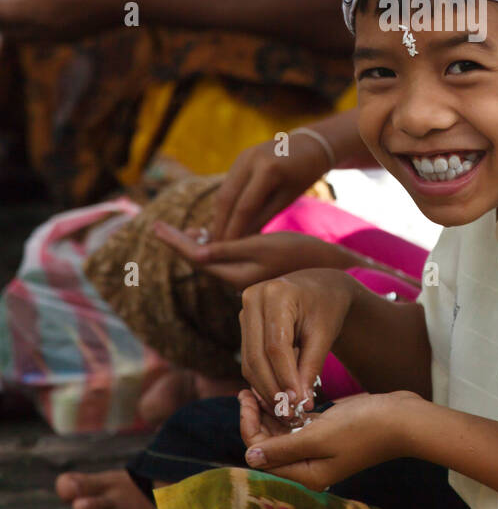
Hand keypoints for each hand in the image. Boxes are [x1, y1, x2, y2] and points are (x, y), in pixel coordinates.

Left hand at [0, 0, 130, 39]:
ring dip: (9, 21)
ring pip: (18, 35)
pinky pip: (35, 38)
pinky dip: (24, 27)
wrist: (132, 0)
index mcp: (36, 12)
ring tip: (12, 2)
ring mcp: (56, 38)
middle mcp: (42, 31)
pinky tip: (33, 11)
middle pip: (5, 27)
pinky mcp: (68, 38)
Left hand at [152, 224, 357, 289]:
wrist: (330, 271)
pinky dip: (214, 246)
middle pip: (200, 260)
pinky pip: (225, 260)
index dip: (175, 241)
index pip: (197, 257)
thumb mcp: (263, 246)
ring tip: (183, 229)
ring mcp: (245, 278)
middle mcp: (236, 281)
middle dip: (180, 243)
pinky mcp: (254, 274)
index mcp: (236, 275)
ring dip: (196, 244)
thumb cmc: (299, 254)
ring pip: (212, 260)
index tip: (156, 227)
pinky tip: (211, 236)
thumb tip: (195, 251)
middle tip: (160, 227)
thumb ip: (229, 249)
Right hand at [210, 134, 329, 240]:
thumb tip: (241, 242)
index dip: (234, 230)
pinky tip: (223, 220)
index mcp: (269, 170)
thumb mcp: (287, 198)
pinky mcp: (239, 157)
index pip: (244, 207)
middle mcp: (250, 159)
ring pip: (223, 191)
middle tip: (214, 248)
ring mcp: (242, 156)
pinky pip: (228, 184)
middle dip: (220, 225)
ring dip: (218, 216)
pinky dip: (224, 204)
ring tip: (217, 238)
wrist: (309, 143)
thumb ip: (263, 217)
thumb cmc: (303, 175)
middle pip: (227, 199)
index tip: (227, 250)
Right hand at [239, 268, 358, 413]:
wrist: (320, 287)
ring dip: (265, 388)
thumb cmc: (327, 308)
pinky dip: (262, 378)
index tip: (297, 402)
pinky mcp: (244, 322)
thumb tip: (300, 403)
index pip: (276, 346)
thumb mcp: (325, 335)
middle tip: (289, 412)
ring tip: (285, 408)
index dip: (285, 377)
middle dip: (273, 388)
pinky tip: (277, 395)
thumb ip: (311, 367)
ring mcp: (245, 309)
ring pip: (249, 360)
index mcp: (278, 294)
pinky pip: (249, 357)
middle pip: (257, 355)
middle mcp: (254, 298)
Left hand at [239, 387, 417, 489]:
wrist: (402, 419)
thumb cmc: (363, 427)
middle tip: (247, 387)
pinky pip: (300, 425)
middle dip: (256, 418)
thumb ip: (283, 447)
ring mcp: (320, 448)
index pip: (263, 454)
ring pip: (284, 432)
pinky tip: (281, 393)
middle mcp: (310, 464)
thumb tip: (249, 456)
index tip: (246, 398)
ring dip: (270, 412)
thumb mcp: (319, 436)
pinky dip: (288, 410)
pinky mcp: (329, 432)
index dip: (249, 427)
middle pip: (271, 444)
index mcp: (306, 473)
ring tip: (259, 386)